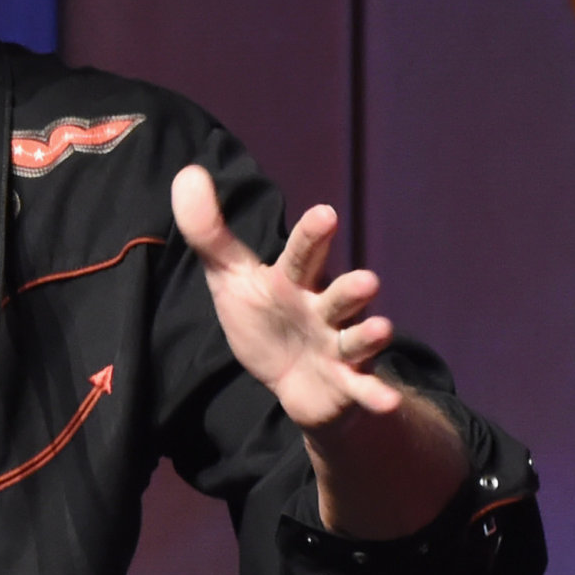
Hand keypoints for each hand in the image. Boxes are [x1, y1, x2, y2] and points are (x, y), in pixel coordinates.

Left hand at [169, 164, 398, 431]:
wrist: (292, 380)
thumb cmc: (266, 318)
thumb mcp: (232, 276)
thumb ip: (209, 230)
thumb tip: (187, 172)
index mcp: (296, 281)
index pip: (304, 255)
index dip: (313, 237)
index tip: (325, 214)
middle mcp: (325, 309)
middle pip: (340, 296)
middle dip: (351, 289)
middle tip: (367, 280)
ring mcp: (339, 346)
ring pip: (357, 338)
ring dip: (370, 336)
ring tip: (381, 329)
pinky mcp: (347, 383)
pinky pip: (363, 389)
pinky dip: (376, 395)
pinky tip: (387, 402)